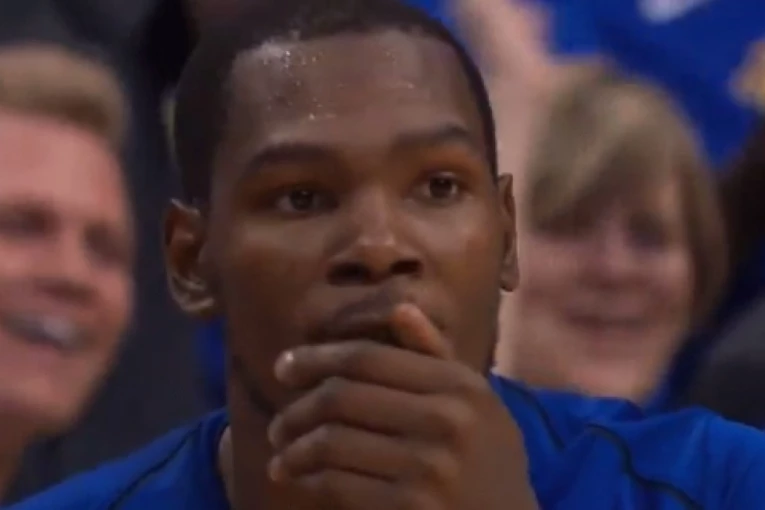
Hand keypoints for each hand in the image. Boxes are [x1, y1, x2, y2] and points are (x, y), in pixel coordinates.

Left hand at [267, 303, 537, 509]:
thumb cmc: (485, 462)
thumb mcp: (476, 403)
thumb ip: (436, 356)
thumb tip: (400, 309)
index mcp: (460, 385)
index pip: (368, 357)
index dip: (316, 358)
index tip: (283, 366)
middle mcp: (448, 420)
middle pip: (342, 396)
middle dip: (297, 409)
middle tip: (278, 424)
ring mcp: (431, 467)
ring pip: (332, 441)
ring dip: (294, 449)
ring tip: (281, 455)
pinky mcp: (413, 508)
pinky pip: (338, 484)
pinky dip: (308, 479)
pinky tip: (300, 479)